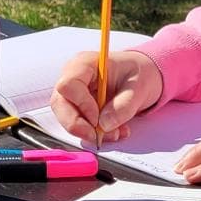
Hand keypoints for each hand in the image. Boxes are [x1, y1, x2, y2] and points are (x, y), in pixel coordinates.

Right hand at [48, 49, 163, 144]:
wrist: (141, 77)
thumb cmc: (139, 73)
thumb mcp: (140, 87)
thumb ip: (124, 105)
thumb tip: (104, 124)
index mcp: (84, 64)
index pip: (68, 85)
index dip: (80, 105)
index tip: (97, 118)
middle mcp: (73, 77)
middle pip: (59, 104)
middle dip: (77, 126)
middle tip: (98, 137)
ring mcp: (73, 94)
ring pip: (66, 118)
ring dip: (88, 132)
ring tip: (115, 133)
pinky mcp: (77, 108)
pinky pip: (78, 125)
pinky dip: (94, 134)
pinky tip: (114, 131)